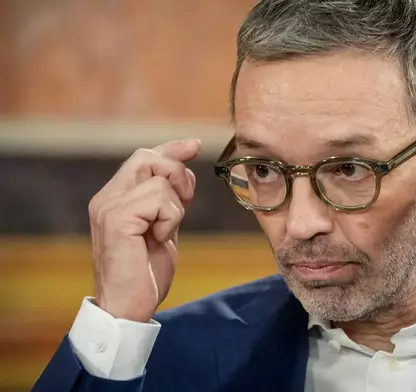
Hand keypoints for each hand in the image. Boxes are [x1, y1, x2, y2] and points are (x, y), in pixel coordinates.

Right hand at [89, 139, 200, 321]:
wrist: (127, 307)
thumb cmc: (145, 273)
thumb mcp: (163, 228)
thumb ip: (169, 200)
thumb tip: (184, 170)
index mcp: (115, 198)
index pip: (143, 158)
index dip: (171, 149)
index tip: (194, 145)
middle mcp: (107, 198)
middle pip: (149, 158)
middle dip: (178, 175)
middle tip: (184, 202)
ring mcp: (109, 207)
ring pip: (160, 180)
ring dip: (175, 208)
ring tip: (162, 234)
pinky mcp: (117, 219)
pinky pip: (159, 199)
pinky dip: (170, 219)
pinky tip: (158, 239)